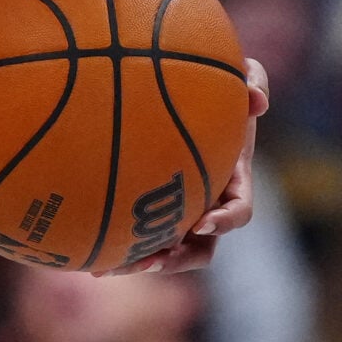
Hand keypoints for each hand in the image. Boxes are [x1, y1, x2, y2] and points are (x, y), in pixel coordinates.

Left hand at [112, 57, 268, 274]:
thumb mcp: (243, 72)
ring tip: (109, 268)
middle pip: (200, 248)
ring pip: (165, 250)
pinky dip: (114, 245)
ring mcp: (179, 209)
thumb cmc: (218, 80)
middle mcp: (208, 202)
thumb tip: (257, 100)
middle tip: (151, 261)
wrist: (183, 87)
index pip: (239, 211)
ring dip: (142, 262)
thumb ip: (253, 80)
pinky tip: (83, 255)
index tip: (202, 223)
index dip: (224, 221)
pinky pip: (135, 234)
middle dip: (177, 259)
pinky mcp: (149, 207)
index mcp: (233, 180)